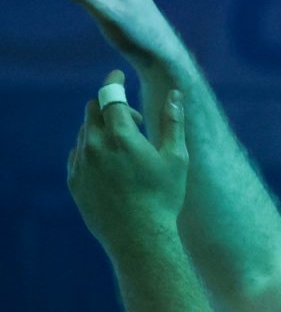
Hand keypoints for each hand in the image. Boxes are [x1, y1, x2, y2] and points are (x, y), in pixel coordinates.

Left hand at [68, 72, 186, 250]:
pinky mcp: (75, 180)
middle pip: (92, 110)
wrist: (139, 236)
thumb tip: (175, 94)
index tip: (117, 75)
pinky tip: (112, 165)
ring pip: (85, 132)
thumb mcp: (176, 158)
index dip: (114, 81)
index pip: (110, 94)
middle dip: (110, 106)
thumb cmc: (163, 197)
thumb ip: (173, 122)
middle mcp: (94, 144)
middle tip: (131, 119)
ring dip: (102, 129)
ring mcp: (81, 162)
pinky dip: (92, 150)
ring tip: (125, 147)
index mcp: (120, 135)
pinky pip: (78, 154)